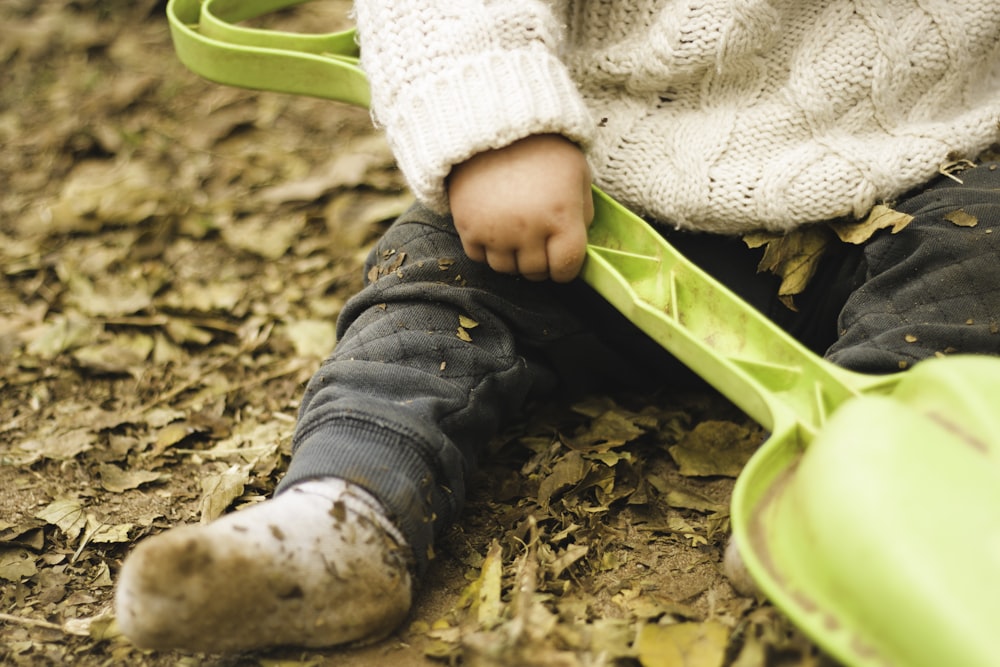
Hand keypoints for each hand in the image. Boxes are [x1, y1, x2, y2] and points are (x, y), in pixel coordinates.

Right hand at [447, 134, 593, 282]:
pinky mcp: (468, 227)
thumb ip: (583, 211)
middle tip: (539, 244)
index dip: (566, 269)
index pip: (566, 268)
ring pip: (506, 269)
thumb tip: (578, 241)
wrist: (491, 123)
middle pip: (535, 272)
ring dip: (513, 258)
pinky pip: (479, 257)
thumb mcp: (578, 173)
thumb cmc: (541, 147)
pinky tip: (495, 228)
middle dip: (541, 263)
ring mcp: (496, 231)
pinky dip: (488, 249)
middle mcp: (529, 230)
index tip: (562, 261)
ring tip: (517, 234)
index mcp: (562, 216)